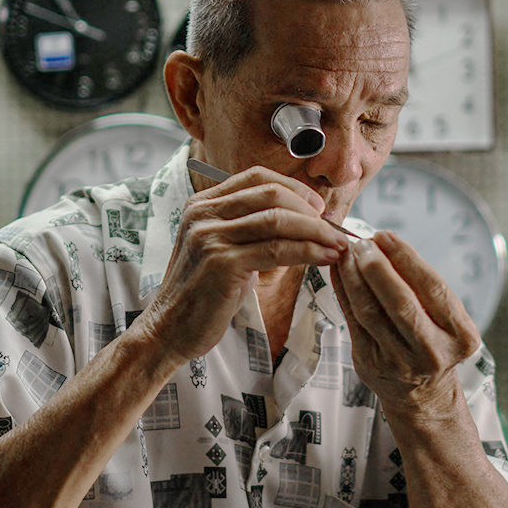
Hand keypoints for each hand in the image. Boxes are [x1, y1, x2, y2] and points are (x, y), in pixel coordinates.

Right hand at [135, 166, 346, 364]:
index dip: (294, 188)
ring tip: (338, 245)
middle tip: (335, 229)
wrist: (169, 329)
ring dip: (316, 232)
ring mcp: (210, 237)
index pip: (257, 178)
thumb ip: (248, 228)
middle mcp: (203, 214)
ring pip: (278, 221)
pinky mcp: (222, 263)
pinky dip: (307, 252)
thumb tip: (301, 219)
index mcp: (202, 204)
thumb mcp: (220, 248)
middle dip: (310, 211)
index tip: (318, 207)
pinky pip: (276, 250)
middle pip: (271, 194)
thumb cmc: (202, 293)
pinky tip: (325, 258)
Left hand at [330, 231, 480, 415]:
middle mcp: (432, 352)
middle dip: (378, 268)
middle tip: (362, 243)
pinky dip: (343, 292)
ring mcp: (399, 362)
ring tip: (347, 253)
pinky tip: (339, 272)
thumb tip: (382, 242)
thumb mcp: (445, 318)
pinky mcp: (370, 363)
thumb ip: (421, 286)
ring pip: (371, 311)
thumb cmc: (433, 341)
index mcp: (460, 336)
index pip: (433, 288)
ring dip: (355, 277)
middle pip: (401, 303)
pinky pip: (352, 320)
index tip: (386, 236)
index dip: (406, 258)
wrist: (422, 393)